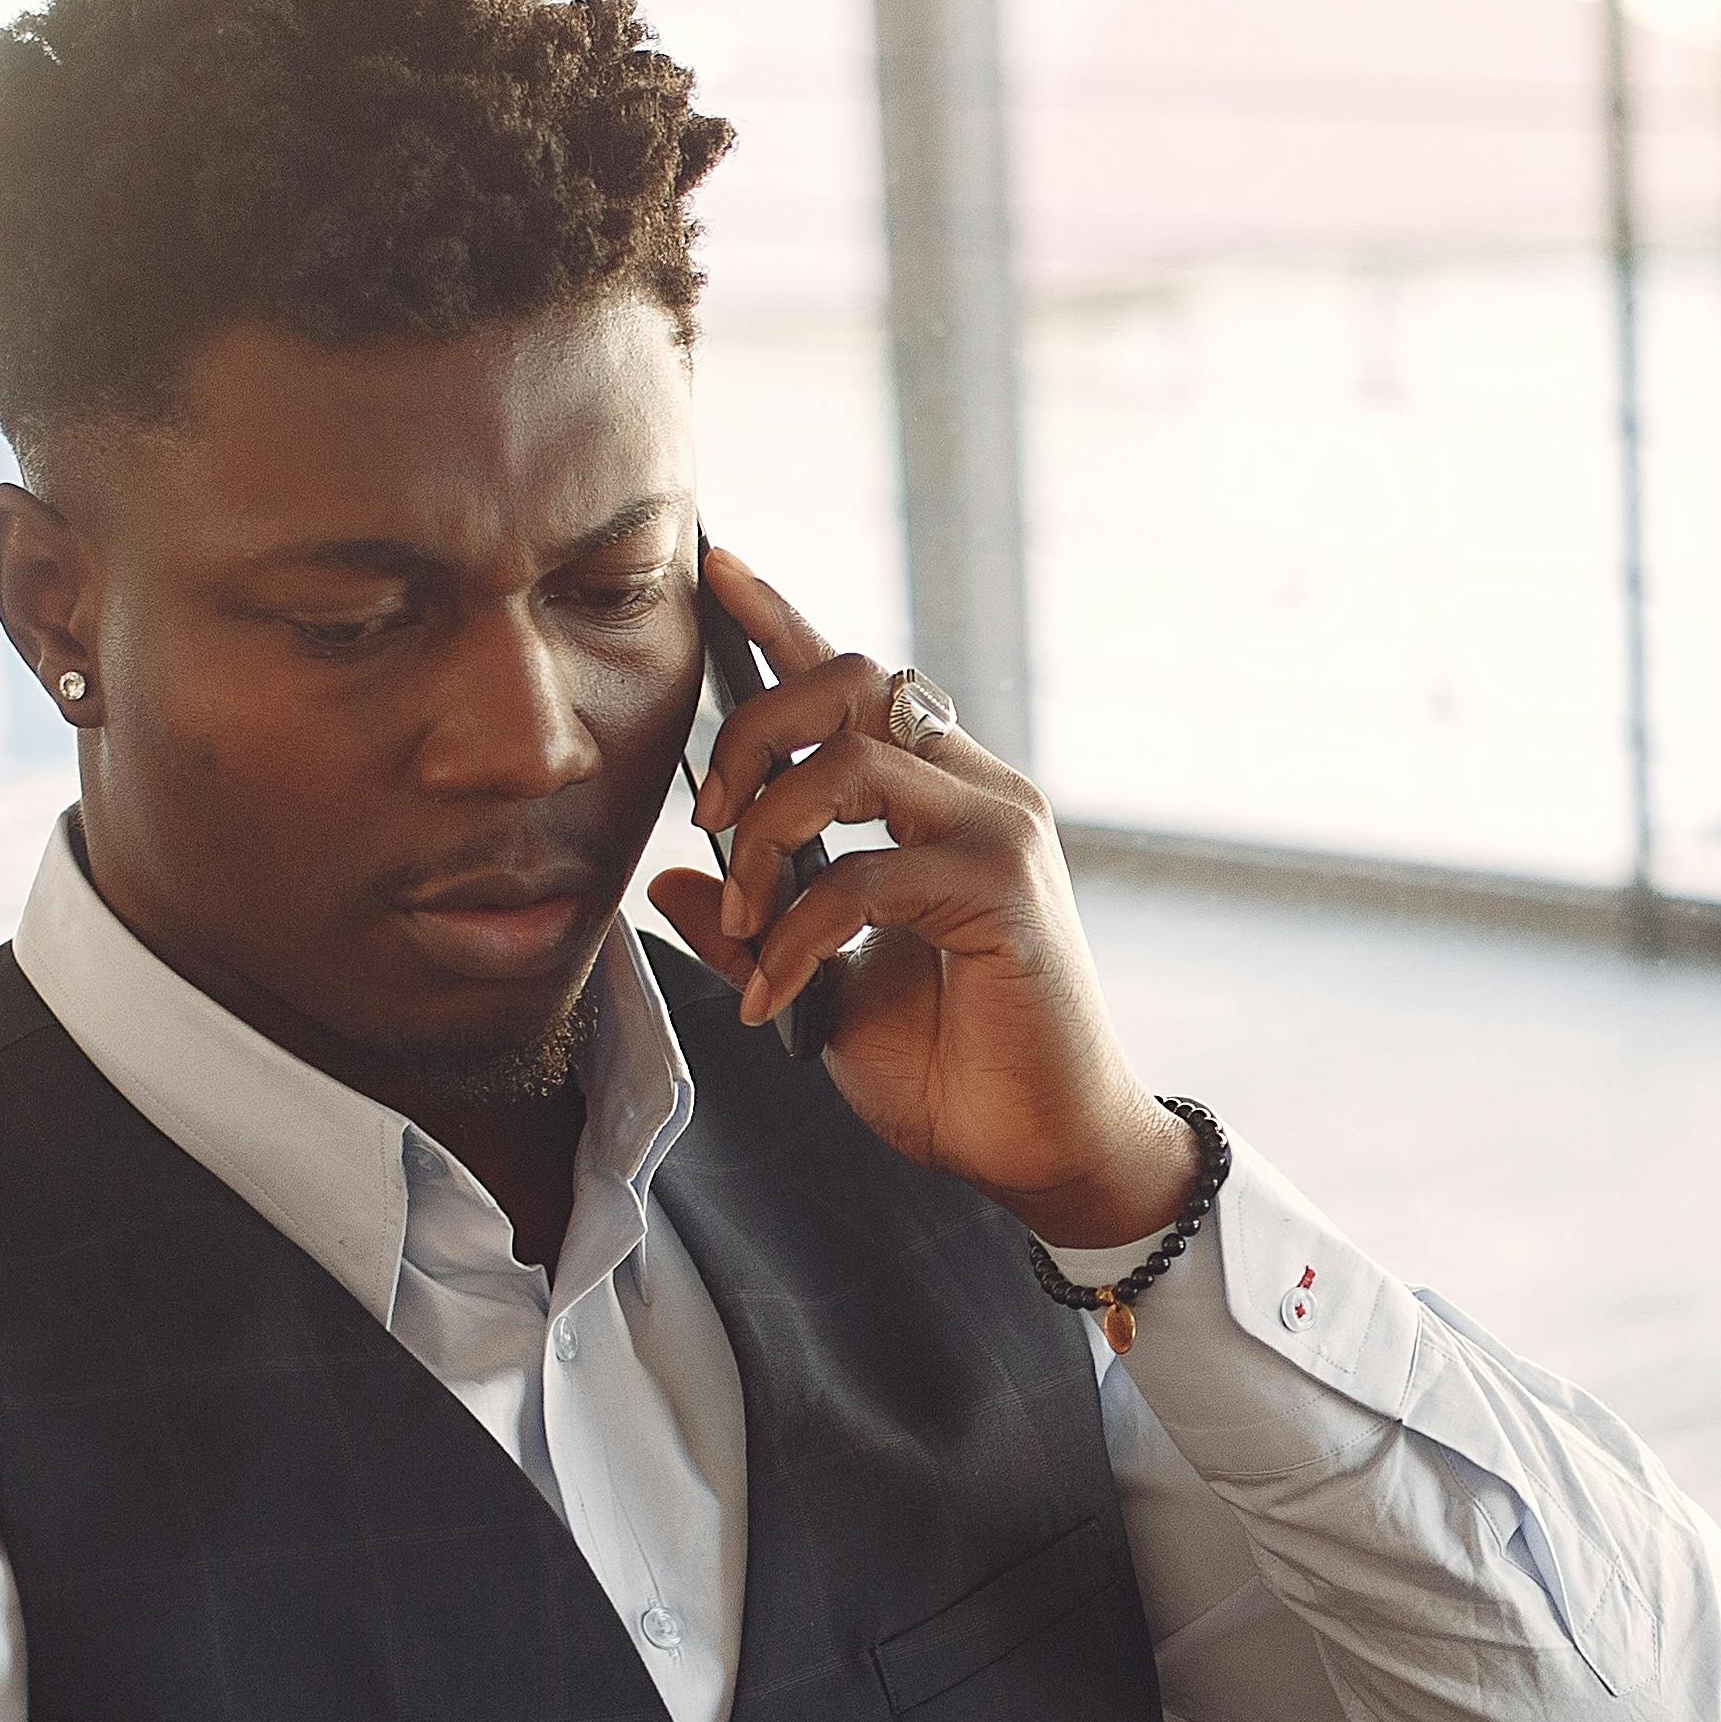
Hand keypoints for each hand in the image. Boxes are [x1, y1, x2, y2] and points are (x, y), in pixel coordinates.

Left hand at [648, 542, 1202, 1246]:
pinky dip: (795, 935)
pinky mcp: (1002, 888)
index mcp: (938, 799)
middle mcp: (977, 791)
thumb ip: (758, 925)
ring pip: (848, 761)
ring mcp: (998, 831)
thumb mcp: (824, 991)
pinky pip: (861, 875)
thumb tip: (674, 881)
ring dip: (764, 840)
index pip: (855, 683)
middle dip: (749, 735)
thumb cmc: (955, 1073)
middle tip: (705, 821)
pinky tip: (772, 994)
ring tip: (745, 926)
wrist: (1046, 1152)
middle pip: (847, 684)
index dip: (784, 618)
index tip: (717, 569)